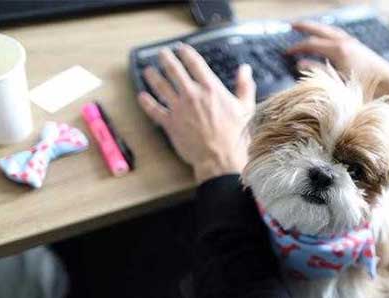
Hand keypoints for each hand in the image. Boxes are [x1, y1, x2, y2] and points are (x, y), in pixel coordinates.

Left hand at [137, 44, 255, 183]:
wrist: (221, 158)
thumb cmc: (236, 136)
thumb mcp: (246, 108)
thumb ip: (244, 86)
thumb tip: (245, 70)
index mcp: (211, 89)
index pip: (195, 63)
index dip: (186, 53)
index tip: (181, 48)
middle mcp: (192, 95)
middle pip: (174, 70)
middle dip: (166, 59)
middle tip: (162, 53)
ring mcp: (179, 109)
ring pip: (161, 87)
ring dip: (153, 76)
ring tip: (148, 71)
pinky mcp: (170, 124)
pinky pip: (154, 110)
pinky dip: (146, 103)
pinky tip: (142, 97)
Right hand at [288, 21, 388, 111]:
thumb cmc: (367, 87)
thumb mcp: (338, 83)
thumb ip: (318, 71)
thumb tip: (301, 64)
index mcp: (338, 50)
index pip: (311, 44)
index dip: (297, 48)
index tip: (287, 53)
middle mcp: (345, 43)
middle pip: (320, 30)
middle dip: (305, 27)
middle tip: (292, 25)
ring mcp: (353, 43)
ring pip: (331, 30)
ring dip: (318, 28)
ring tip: (308, 28)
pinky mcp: (359, 47)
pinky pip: (339, 35)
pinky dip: (329, 33)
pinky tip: (327, 38)